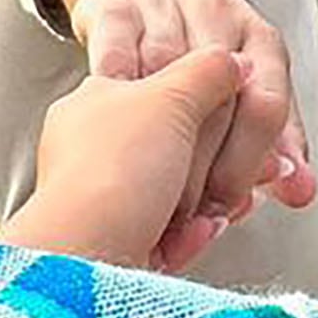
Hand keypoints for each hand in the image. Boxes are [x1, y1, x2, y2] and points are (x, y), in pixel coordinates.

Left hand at [0, 49, 261, 271]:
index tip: (233, 113)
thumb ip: (208, 70)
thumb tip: (231, 61)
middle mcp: (93, 150)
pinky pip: (169, 233)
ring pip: (179, 193)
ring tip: (214, 209)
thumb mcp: (171, 97)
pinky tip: (197, 233)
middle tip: (233, 168)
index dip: (207, 104)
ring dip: (207, 202)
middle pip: (176, 146)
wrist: (84, 255)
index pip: (162, 90)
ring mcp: (104, 198)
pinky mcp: (117, 243)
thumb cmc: (113, 172)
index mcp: (96, 103)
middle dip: (214, 162)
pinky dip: (189, 235)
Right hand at [67, 0, 317, 222]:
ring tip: (144, 191)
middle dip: (201, 165)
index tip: (226, 208)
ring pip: (165, 72)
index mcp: (261, 42)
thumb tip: (302, 193)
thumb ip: (275, 144)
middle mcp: (218, 16)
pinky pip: (113, 41)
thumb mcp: (252, 87)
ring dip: (153, 135)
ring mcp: (165, 6)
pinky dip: (113, 82)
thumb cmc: (210, 53)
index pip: (266, 106)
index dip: (248, 165)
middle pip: (217, 94)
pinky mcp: (114, 3)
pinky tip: (108, 126)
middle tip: (185, 217)